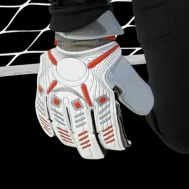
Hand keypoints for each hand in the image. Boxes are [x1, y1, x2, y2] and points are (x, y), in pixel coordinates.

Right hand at [35, 39, 152, 158]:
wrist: (81, 33)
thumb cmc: (105, 54)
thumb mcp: (123, 72)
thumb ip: (133, 92)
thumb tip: (145, 110)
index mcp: (99, 92)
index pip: (107, 126)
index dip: (113, 140)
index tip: (118, 147)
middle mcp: (79, 96)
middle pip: (83, 132)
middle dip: (91, 148)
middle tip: (96, 155)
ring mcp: (59, 92)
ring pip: (63, 126)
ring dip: (71, 139)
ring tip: (77, 145)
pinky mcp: (45, 86)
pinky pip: (43, 111)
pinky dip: (47, 125)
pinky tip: (53, 133)